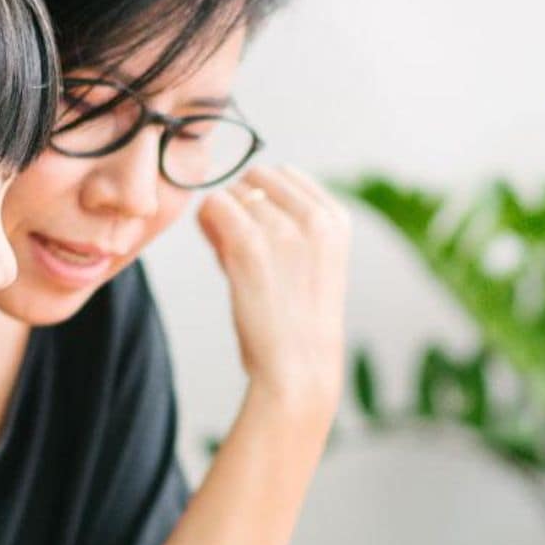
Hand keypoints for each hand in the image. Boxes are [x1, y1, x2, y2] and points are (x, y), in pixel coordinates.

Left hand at [197, 165, 349, 417]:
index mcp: (336, 219)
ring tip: (236, 260)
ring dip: (224, 220)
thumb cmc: (299, 324)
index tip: (264, 233)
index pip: (286, 175)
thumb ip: (286, 224)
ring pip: (232, 193)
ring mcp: (282, 229)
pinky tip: (219, 254)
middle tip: (243, 245)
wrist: (298, 370)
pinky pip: (212, 206)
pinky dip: (207, 225)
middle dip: (243, 204)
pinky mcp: (248, 245)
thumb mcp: (312, 264)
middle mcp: (315, 218)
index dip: (265, 200)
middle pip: (257, 177)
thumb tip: (233, 195)